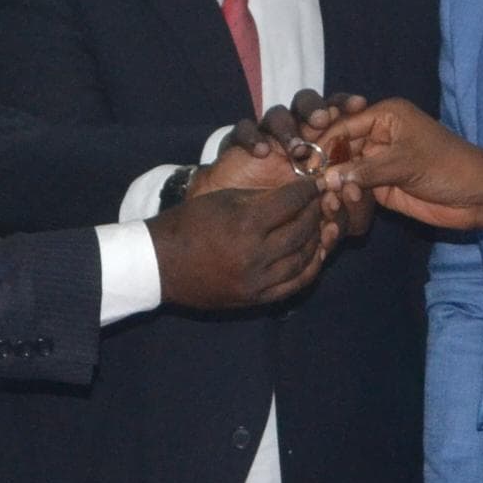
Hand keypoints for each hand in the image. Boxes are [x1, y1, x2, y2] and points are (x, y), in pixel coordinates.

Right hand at [148, 179, 326, 309]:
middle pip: (301, 230)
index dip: (307, 190)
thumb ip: (262, 198)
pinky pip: (295, 284)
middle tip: (321, 201)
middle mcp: (255, 254)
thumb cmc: (190, 223)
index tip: (315, 183)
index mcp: (245, 223)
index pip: (291, 203)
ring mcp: (256, 281)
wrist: (160, 264)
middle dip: (315, 212)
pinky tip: (315, 254)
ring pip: (303, 258)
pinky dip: (310, 268)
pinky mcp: (255, 299)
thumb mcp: (224, 200)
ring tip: (320, 225)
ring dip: (316, 239)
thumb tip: (296, 194)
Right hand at [195, 91, 367, 198]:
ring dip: (287, 127)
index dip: (347, 103)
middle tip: (322, 120)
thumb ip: (337, 199)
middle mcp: (294, 132)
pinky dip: (253, 137)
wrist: (241, 219)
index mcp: (319, 141)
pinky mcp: (238, 144)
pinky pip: (244, 129)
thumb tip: (353, 192)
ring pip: (276, 114)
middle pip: (305, 103)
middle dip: (315, 107)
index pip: (335, 111)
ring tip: (295, 149)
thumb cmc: (288, 212)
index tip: (360, 104)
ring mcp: (266, 135)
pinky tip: (261, 153)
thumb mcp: (318, 209)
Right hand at [317, 99, 482, 233]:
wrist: (477, 196)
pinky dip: (345, 196)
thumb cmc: (447, 168)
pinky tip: (330, 204)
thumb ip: (364, 170)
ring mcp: (379, 161)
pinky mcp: (382, 186)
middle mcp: (378, 134)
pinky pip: (356, 188)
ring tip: (314, 196)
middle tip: (301, 180)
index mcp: (385, 115)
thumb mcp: (404, 164)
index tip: (299, 160)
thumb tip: (326, 179)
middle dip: (323, 163)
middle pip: (339, 146)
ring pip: (344, 169)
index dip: (320, 142)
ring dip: (332, 182)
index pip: (343, 125)